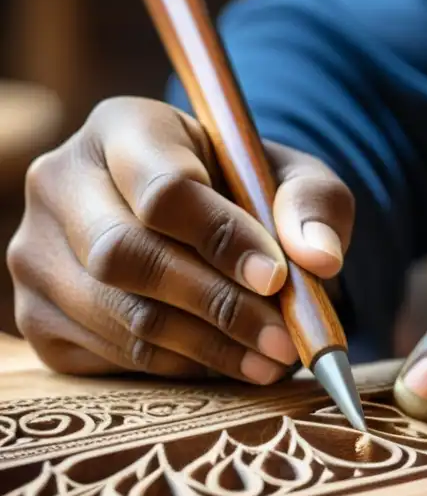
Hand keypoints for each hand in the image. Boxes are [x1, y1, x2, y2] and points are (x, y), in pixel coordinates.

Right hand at [7, 97, 353, 383]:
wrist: (203, 228)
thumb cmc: (249, 195)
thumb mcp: (295, 181)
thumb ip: (314, 206)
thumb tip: (320, 258)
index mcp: (125, 127)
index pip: (162, 189)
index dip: (223, 240)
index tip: (277, 278)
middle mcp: (61, 182)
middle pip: (126, 256)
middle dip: (216, 305)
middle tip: (282, 341)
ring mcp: (37, 251)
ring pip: (119, 314)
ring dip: (207, 348)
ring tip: (271, 361)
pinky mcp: (38, 315)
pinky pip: (110, 355)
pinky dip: (179, 368)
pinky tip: (226, 361)